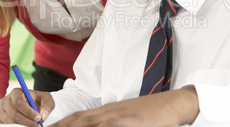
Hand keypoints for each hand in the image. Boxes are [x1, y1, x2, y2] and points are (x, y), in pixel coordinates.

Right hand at [0, 88, 53, 126]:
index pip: (18, 102)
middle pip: (14, 114)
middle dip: (28, 121)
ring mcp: (2, 111)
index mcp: (16, 92)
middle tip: (37, 125)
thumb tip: (43, 116)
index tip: (38, 117)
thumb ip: (48, 105)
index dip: (28, 112)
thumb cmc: (38, 100)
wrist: (33, 105)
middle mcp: (6, 101)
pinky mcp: (0, 120)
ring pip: (10, 123)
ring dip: (23, 126)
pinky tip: (25, 126)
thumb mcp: (46, 99)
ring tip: (33, 125)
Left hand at [53, 87, 198, 126]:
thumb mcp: (124, 117)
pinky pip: (108, 126)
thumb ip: (107, 122)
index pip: (74, 119)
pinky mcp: (126, 123)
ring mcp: (115, 119)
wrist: (171, 105)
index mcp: (104, 111)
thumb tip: (99, 123)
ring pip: (86, 125)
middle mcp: (106, 114)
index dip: (58, 125)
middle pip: (76, 122)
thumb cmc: (148, 113)